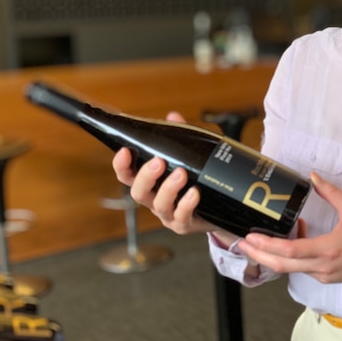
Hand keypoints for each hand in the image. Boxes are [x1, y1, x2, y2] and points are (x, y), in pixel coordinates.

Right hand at [112, 111, 222, 236]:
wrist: (220, 210)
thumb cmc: (197, 181)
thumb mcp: (189, 156)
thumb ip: (180, 137)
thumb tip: (173, 116)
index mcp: (150, 184)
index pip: (127, 175)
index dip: (121, 165)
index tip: (125, 150)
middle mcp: (154, 200)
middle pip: (138, 192)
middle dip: (146, 176)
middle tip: (158, 161)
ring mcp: (168, 214)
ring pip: (159, 204)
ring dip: (168, 188)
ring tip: (181, 174)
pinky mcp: (184, 224)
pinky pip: (181, 217)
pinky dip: (186, 204)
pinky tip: (194, 193)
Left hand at [237, 173, 341, 285]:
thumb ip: (331, 192)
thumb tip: (312, 177)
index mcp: (329, 249)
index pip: (291, 251)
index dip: (267, 245)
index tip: (252, 236)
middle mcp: (322, 266)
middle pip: (281, 265)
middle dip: (258, 254)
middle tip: (241, 242)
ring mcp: (322, 275)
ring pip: (288, 268)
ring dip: (271, 255)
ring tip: (257, 240)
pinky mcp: (324, 277)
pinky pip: (300, 268)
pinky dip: (289, 256)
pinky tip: (289, 240)